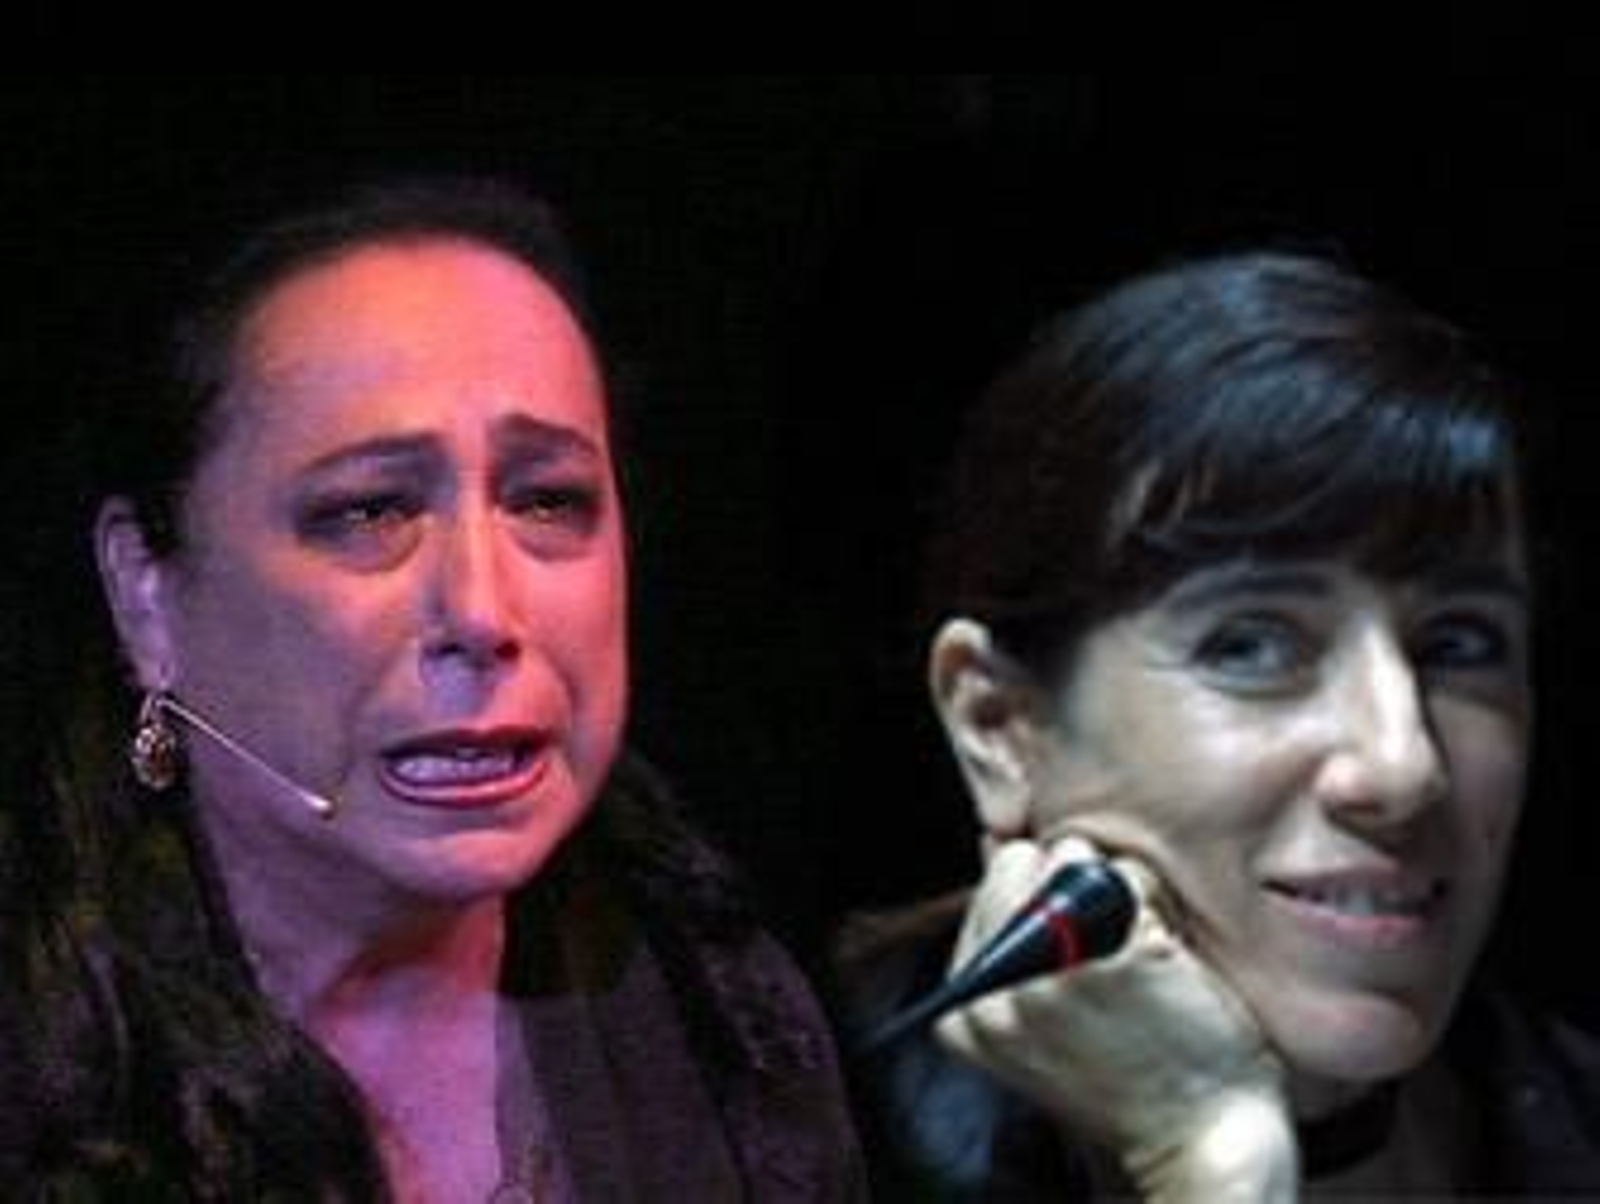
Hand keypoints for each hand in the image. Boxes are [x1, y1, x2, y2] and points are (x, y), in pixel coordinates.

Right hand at [936, 837, 1297, 1201]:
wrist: (1197, 1141)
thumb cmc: (1128, 1075)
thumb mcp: (1037, 1024)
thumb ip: (1014, 949)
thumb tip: (1010, 849)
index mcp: (965, 1010)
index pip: (986, 888)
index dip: (1036, 895)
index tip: (1068, 941)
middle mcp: (995, 993)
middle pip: (1021, 861)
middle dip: (1067, 882)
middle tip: (1103, 945)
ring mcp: (1052, 976)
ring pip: (1075, 857)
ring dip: (1113, 890)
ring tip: (1133, 956)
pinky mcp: (1116, 961)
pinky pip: (1132, 881)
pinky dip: (1156, 909)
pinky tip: (1164, 964)